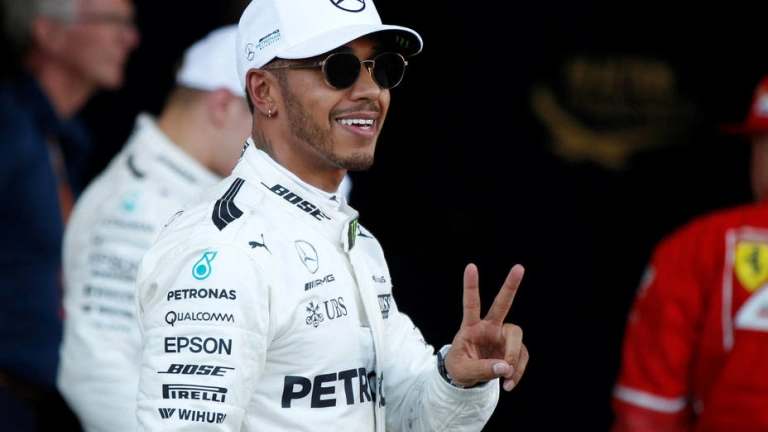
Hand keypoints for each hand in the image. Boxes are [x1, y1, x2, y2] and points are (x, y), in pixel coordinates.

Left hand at [444, 263, 527, 390]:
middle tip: (519, 267)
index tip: (471, 266)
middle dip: (510, 286)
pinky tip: (509, 383)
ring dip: (514, 359)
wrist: (467, 379)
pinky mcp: (512, 350)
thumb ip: (482, 369)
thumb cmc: (460, 368)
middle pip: (502, 304)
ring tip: (505, 377)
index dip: (471, 286)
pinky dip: (517, 372)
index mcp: (471, 327)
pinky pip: (520, 359)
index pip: (471, 304)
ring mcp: (502, 337)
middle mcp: (489, 327)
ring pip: (517, 339)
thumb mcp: (463, 371)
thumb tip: (505, 367)